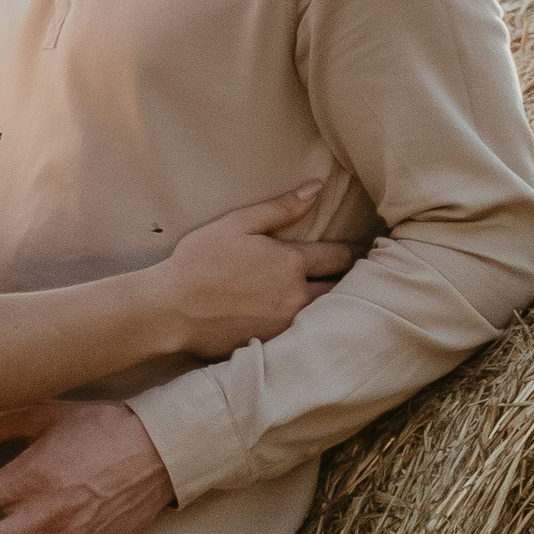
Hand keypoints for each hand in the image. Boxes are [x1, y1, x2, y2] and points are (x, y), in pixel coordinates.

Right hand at [156, 181, 354, 357]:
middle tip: (362, 277)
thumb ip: (280, 208)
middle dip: (352, 282)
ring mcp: (286, 325)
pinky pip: (305, 336)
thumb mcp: (237, 224)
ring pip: (326, 315)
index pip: (338, 257)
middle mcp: (295, 296)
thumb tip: (316, 188)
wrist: (171, 309)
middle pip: (341, 290)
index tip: (363, 252)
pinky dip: (315, 328)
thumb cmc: (199, 262)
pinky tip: (317, 325)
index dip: (352, 253)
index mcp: (290, 263)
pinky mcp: (273, 345)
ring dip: (337, 306)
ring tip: (345, 300)